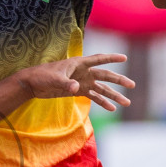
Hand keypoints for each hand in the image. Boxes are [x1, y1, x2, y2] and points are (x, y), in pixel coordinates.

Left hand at [19, 53, 133, 111]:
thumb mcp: (54, 79)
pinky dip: (102, 102)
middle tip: (132, 85)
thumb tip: (76, 88)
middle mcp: (83, 72)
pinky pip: (93, 97)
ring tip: (126, 103)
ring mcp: (82, 82)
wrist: (33, 84)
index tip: (124, 58)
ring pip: (102, 89)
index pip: (99, 59)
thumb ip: (66, 83)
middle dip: (119, 81)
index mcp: (79, 63)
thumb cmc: (42, 76)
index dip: (111, 58)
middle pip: (105, 75)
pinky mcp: (78, 91)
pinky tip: (112, 108)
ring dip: (113, 95)